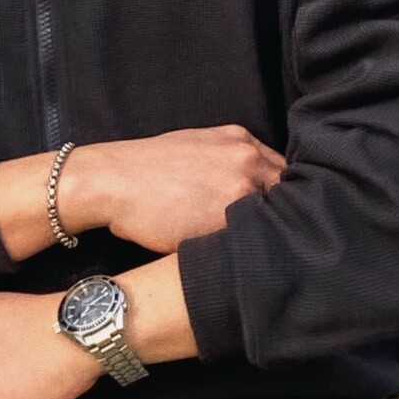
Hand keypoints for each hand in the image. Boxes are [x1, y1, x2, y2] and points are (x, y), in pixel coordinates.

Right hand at [60, 124, 284, 254]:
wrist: (110, 181)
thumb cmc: (145, 170)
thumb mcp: (195, 147)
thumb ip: (230, 161)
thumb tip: (253, 188)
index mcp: (240, 140)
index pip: (283, 170)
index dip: (286, 194)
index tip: (284, 212)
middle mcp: (246, 160)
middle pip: (288, 192)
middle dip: (288, 213)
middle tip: (285, 236)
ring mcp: (238, 189)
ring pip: (276, 217)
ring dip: (274, 233)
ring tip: (268, 251)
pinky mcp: (224, 219)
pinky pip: (253, 237)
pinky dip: (253, 247)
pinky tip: (248, 258)